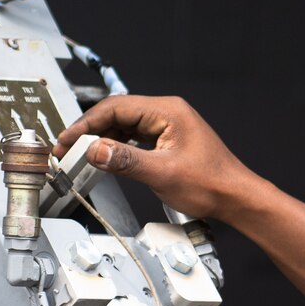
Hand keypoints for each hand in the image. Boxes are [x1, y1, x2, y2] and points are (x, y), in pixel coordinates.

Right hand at [53, 95, 271, 223]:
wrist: (236, 197)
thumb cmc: (211, 184)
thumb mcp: (162, 173)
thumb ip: (125, 161)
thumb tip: (95, 150)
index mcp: (168, 111)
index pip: (116, 108)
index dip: (86, 124)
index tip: (68, 140)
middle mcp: (167, 112)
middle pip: (117, 114)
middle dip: (90, 131)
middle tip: (68, 149)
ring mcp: (167, 125)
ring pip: (124, 125)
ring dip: (103, 139)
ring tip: (82, 155)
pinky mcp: (167, 139)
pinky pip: (135, 137)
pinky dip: (117, 147)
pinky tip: (107, 158)